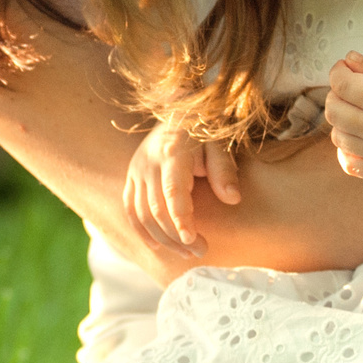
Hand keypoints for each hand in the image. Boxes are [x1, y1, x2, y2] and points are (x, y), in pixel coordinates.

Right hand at [122, 121, 237, 252]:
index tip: (192, 240)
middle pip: (156, 209)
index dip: (180, 218)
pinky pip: (130, 209)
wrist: (178, 109)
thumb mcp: (220, 143)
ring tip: (186, 253)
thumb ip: (224, 170)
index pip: (172, 191)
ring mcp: (136, 170)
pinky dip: (141, 230)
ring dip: (162, 238)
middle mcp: (148, 162)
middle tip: (201, 251)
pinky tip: (156, 246)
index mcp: (171, 152)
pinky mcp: (131, 177)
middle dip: (176, 236)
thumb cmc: (205, 129)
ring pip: (141, 214)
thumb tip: (232, 198)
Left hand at [322, 53, 362, 178]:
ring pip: (337, 137)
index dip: (338, 71)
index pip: (341, 84)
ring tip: (359, 111)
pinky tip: (359, 137)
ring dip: (342, 121)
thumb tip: (349, 59)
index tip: (345, 67)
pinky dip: (346, 150)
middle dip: (336, 93)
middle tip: (352, 87)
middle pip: (333, 110)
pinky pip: (349, 164)